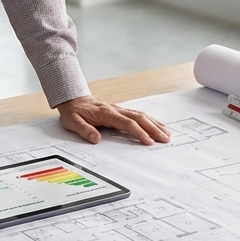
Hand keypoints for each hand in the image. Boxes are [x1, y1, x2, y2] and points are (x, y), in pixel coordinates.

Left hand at [56, 95, 170, 145]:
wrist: (73, 99)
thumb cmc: (73, 112)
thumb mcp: (72, 122)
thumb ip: (84, 130)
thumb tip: (95, 139)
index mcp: (106, 113)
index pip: (127, 123)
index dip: (139, 132)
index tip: (148, 142)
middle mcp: (116, 110)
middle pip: (139, 118)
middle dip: (154, 128)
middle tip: (166, 139)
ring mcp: (119, 109)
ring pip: (141, 115)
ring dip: (155, 124)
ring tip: (167, 134)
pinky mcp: (120, 111)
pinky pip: (138, 115)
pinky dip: (150, 120)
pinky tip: (157, 126)